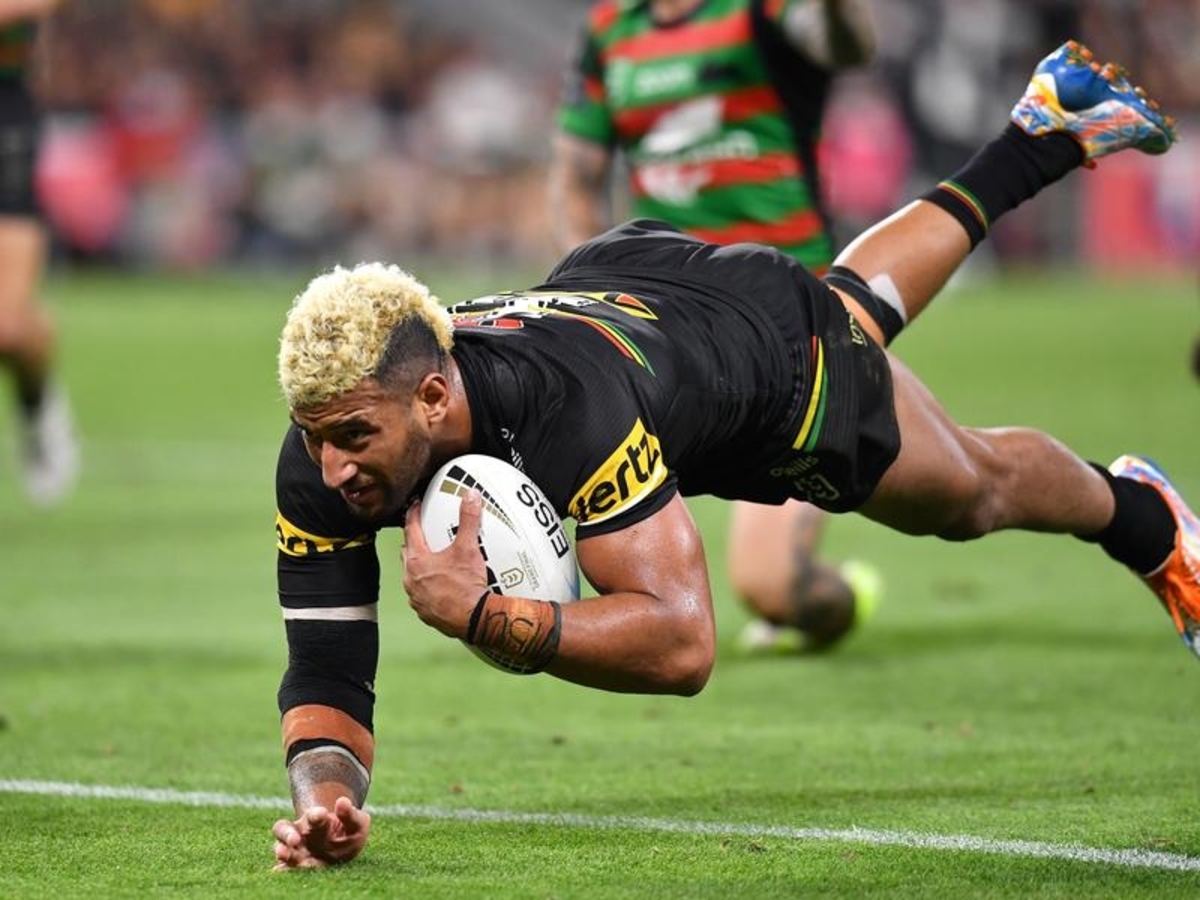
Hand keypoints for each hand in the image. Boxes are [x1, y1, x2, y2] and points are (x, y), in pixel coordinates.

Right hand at [271, 796, 370, 869]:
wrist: (343, 849)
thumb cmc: (349, 833)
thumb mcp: (356, 824)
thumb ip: (351, 814)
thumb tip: (343, 801)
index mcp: (317, 819)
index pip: (313, 815)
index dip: (316, 814)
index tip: (321, 814)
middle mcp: (301, 831)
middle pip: (286, 828)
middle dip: (289, 833)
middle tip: (295, 840)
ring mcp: (295, 848)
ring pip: (280, 845)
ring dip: (281, 850)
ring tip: (282, 854)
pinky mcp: (294, 863)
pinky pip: (284, 865)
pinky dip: (281, 868)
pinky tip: (279, 871)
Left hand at [403, 489, 488, 637]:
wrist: (474, 619)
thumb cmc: (467, 587)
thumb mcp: (468, 548)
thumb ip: (468, 520)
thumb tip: (470, 497)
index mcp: (417, 560)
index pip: (410, 530)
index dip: (413, 515)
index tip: (415, 507)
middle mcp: (411, 579)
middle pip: (408, 553)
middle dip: (414, 541)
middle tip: (425, 534)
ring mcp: (416, 597)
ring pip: (412, 576)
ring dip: (420, 567)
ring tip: (435, 561)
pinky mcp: (425, 612)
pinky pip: (421, 594)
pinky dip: (428, 587)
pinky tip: (441, 585)